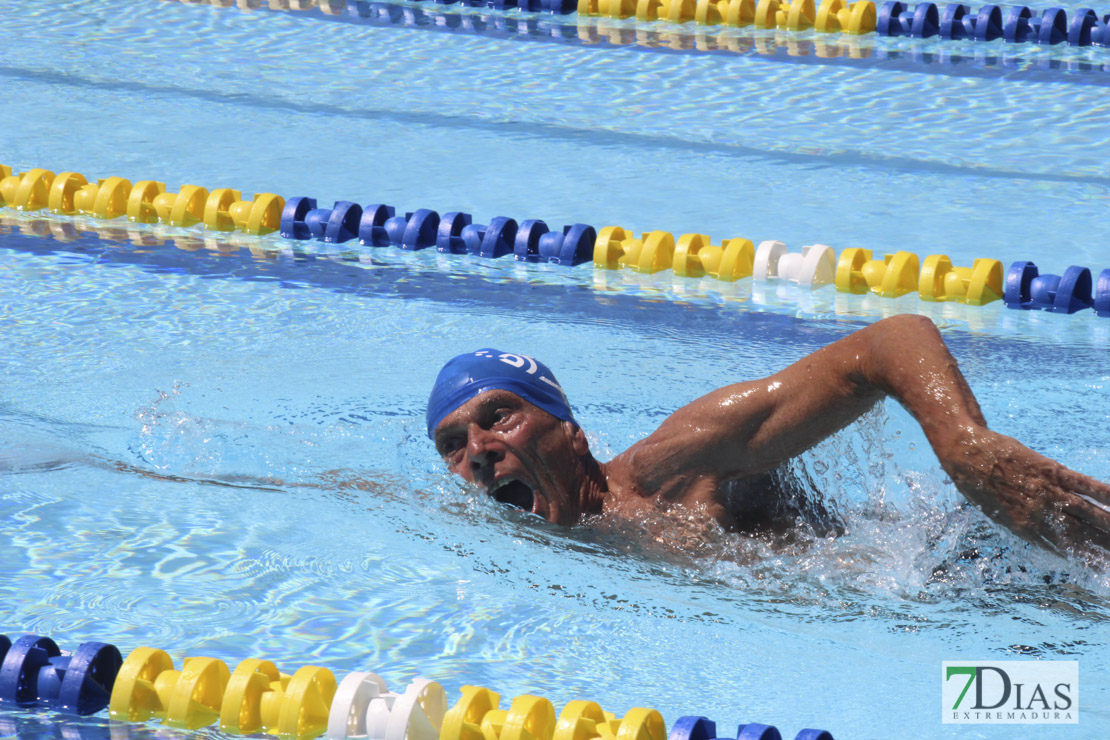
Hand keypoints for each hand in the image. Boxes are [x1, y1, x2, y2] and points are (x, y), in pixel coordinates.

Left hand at [938, 427, 1109, 554]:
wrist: (965, 454)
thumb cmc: (977, 484)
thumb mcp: (997, 513)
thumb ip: (1024, 526)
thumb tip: (1046, 539)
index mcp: (1024, 528)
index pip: (1062, 549)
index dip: (1085, 560)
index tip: (1103, 568)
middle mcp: (1039, 514)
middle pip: (1080, 536)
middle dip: (1105, 548)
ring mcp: (1046, 491)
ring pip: (1086, 513)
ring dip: (1109, 526)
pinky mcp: (1050, 470)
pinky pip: (1082, 484)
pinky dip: (1103, 493)